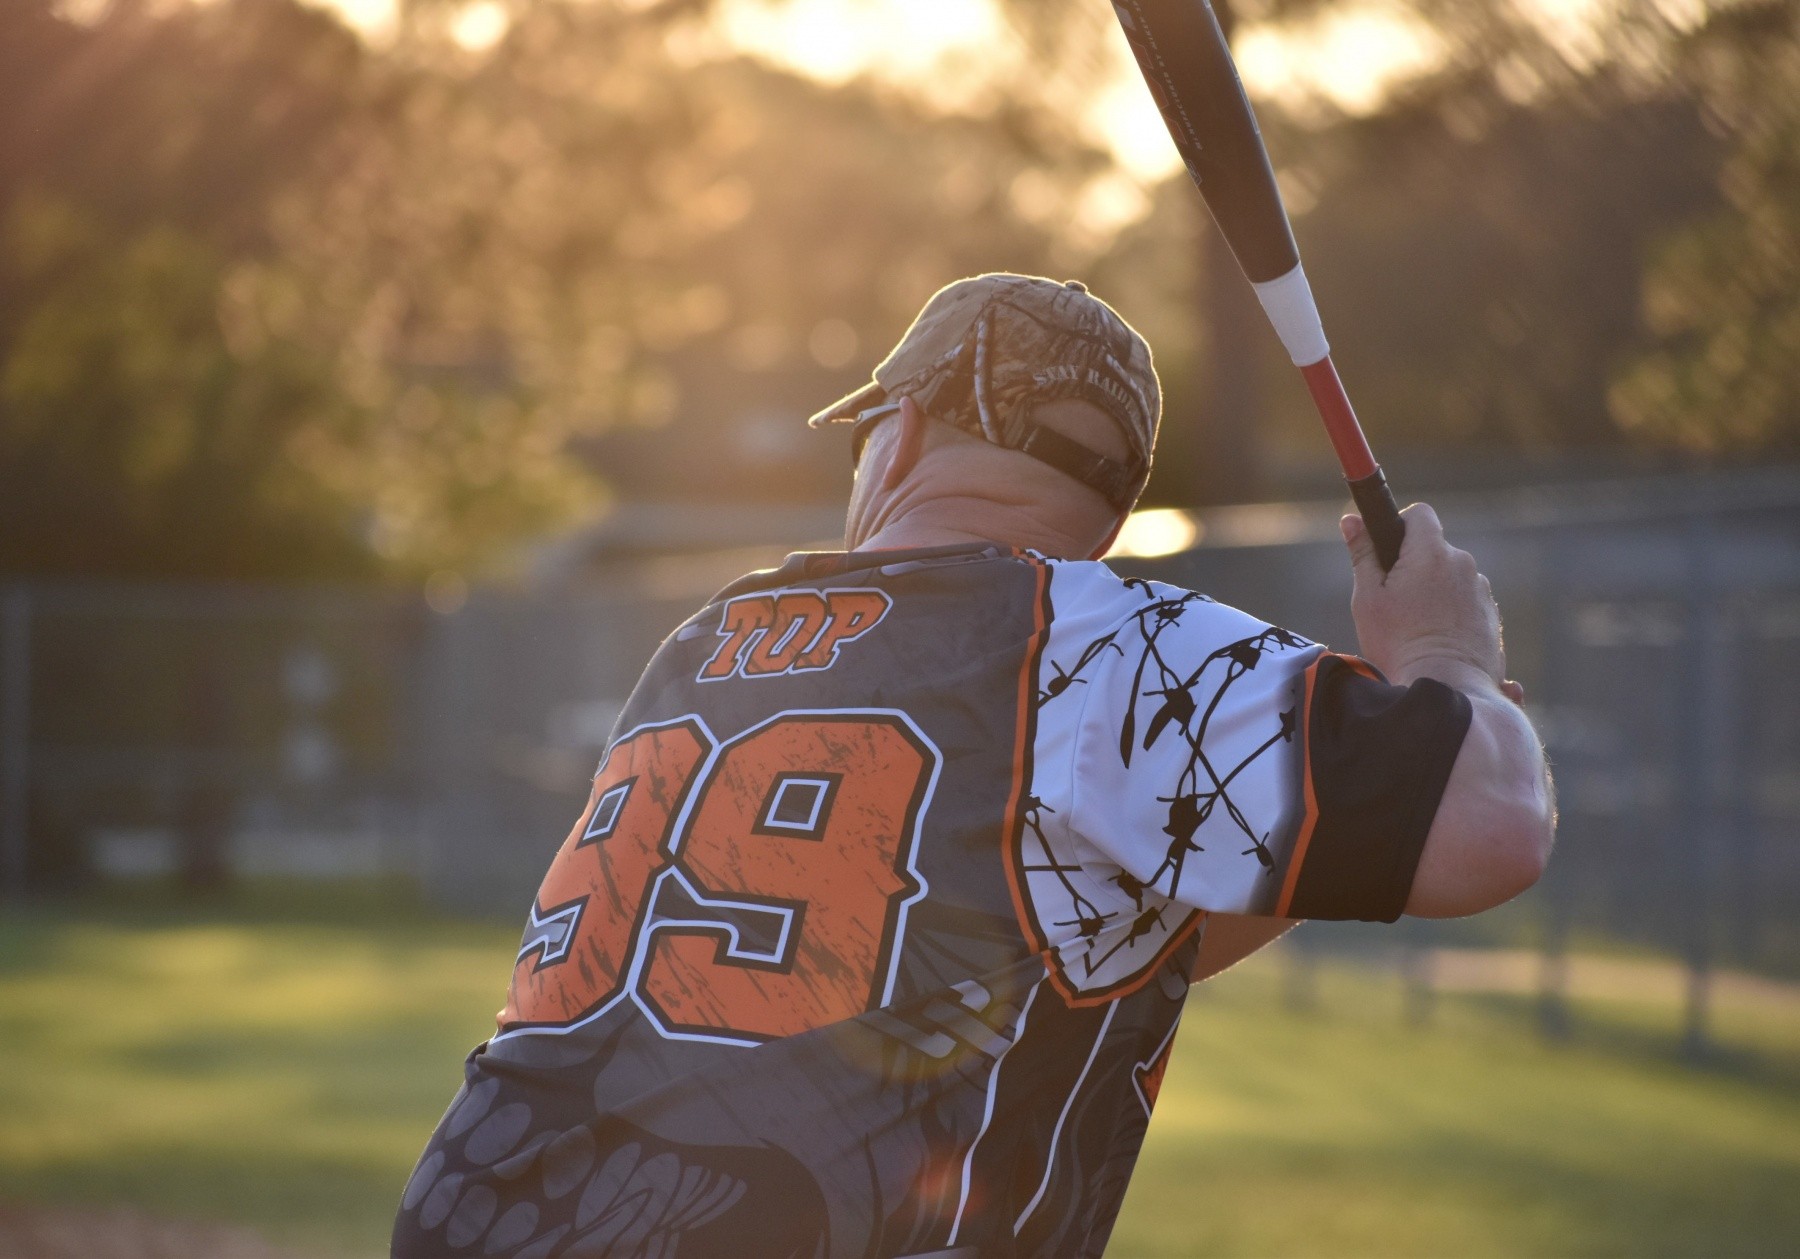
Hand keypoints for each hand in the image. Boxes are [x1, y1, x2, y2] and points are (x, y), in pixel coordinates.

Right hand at [1340, 503, 1510, 694]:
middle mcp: (1463, 565)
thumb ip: (1362, 555)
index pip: (1419, 514)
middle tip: (1394, 602)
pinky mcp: (1491, 617)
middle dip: (1415, 566)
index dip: (1400, 526)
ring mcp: (1481, 591)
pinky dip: (1451, 614)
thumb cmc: (1399, 644)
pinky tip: (1436, 641)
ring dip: (1435, 592)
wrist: (1447, 689)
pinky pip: (1466, 603)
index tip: (1387, 551)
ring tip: (1416, 628)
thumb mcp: (1368, 599)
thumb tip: (1352, 520)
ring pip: (1451, 578)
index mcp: (1431, 553)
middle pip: (1435, 550)